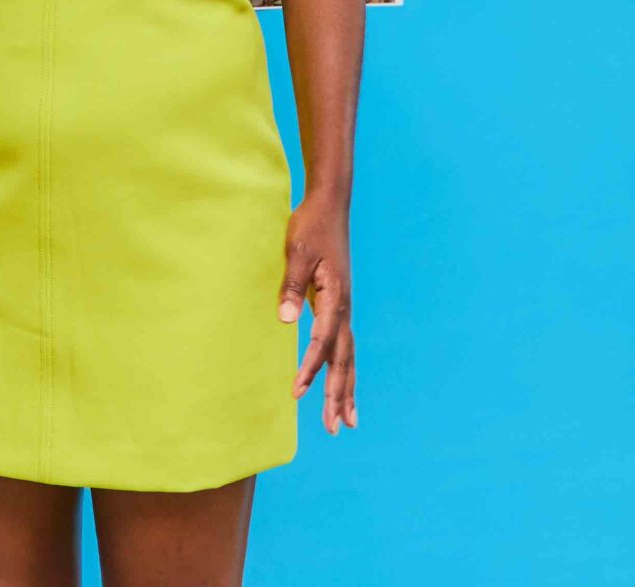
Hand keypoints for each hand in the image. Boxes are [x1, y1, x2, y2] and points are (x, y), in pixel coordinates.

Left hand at [282, 195, 356, 433]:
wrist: (328, 206)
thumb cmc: (309, 226)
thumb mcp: (296, 252)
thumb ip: (291, 285)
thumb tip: (285, 319)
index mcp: (334, 297)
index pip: (322, 341)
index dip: (310, 367)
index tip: (297, 391)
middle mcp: (344, 308)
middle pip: (344, 360)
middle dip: (338, 395)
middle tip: (334, 429)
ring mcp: (344, 308)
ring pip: (348, 357)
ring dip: (346, 390)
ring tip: (347, 422)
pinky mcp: (339, 306)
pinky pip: (344, 346)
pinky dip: (344, 370)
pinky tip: (340, 384)